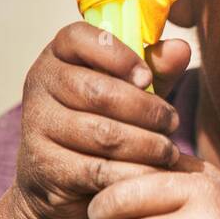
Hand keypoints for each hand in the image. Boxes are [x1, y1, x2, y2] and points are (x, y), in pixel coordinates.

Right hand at [11, 22, 190, 218]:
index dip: (118, 56)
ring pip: (101, 133)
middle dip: (145, 109)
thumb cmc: (102, 120)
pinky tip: (153, 174)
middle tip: (173, 122)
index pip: (79, 37)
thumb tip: (182, 48)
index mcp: (58, 54)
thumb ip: (155, 68)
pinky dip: (132, 172)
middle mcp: (39, 83)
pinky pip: (97, 169)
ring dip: (146, 144)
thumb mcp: (130, 90)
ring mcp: (37, 125)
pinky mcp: (45, 166)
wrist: (59, 181)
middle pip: (97, 91)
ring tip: (169, 151)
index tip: (147, 77)